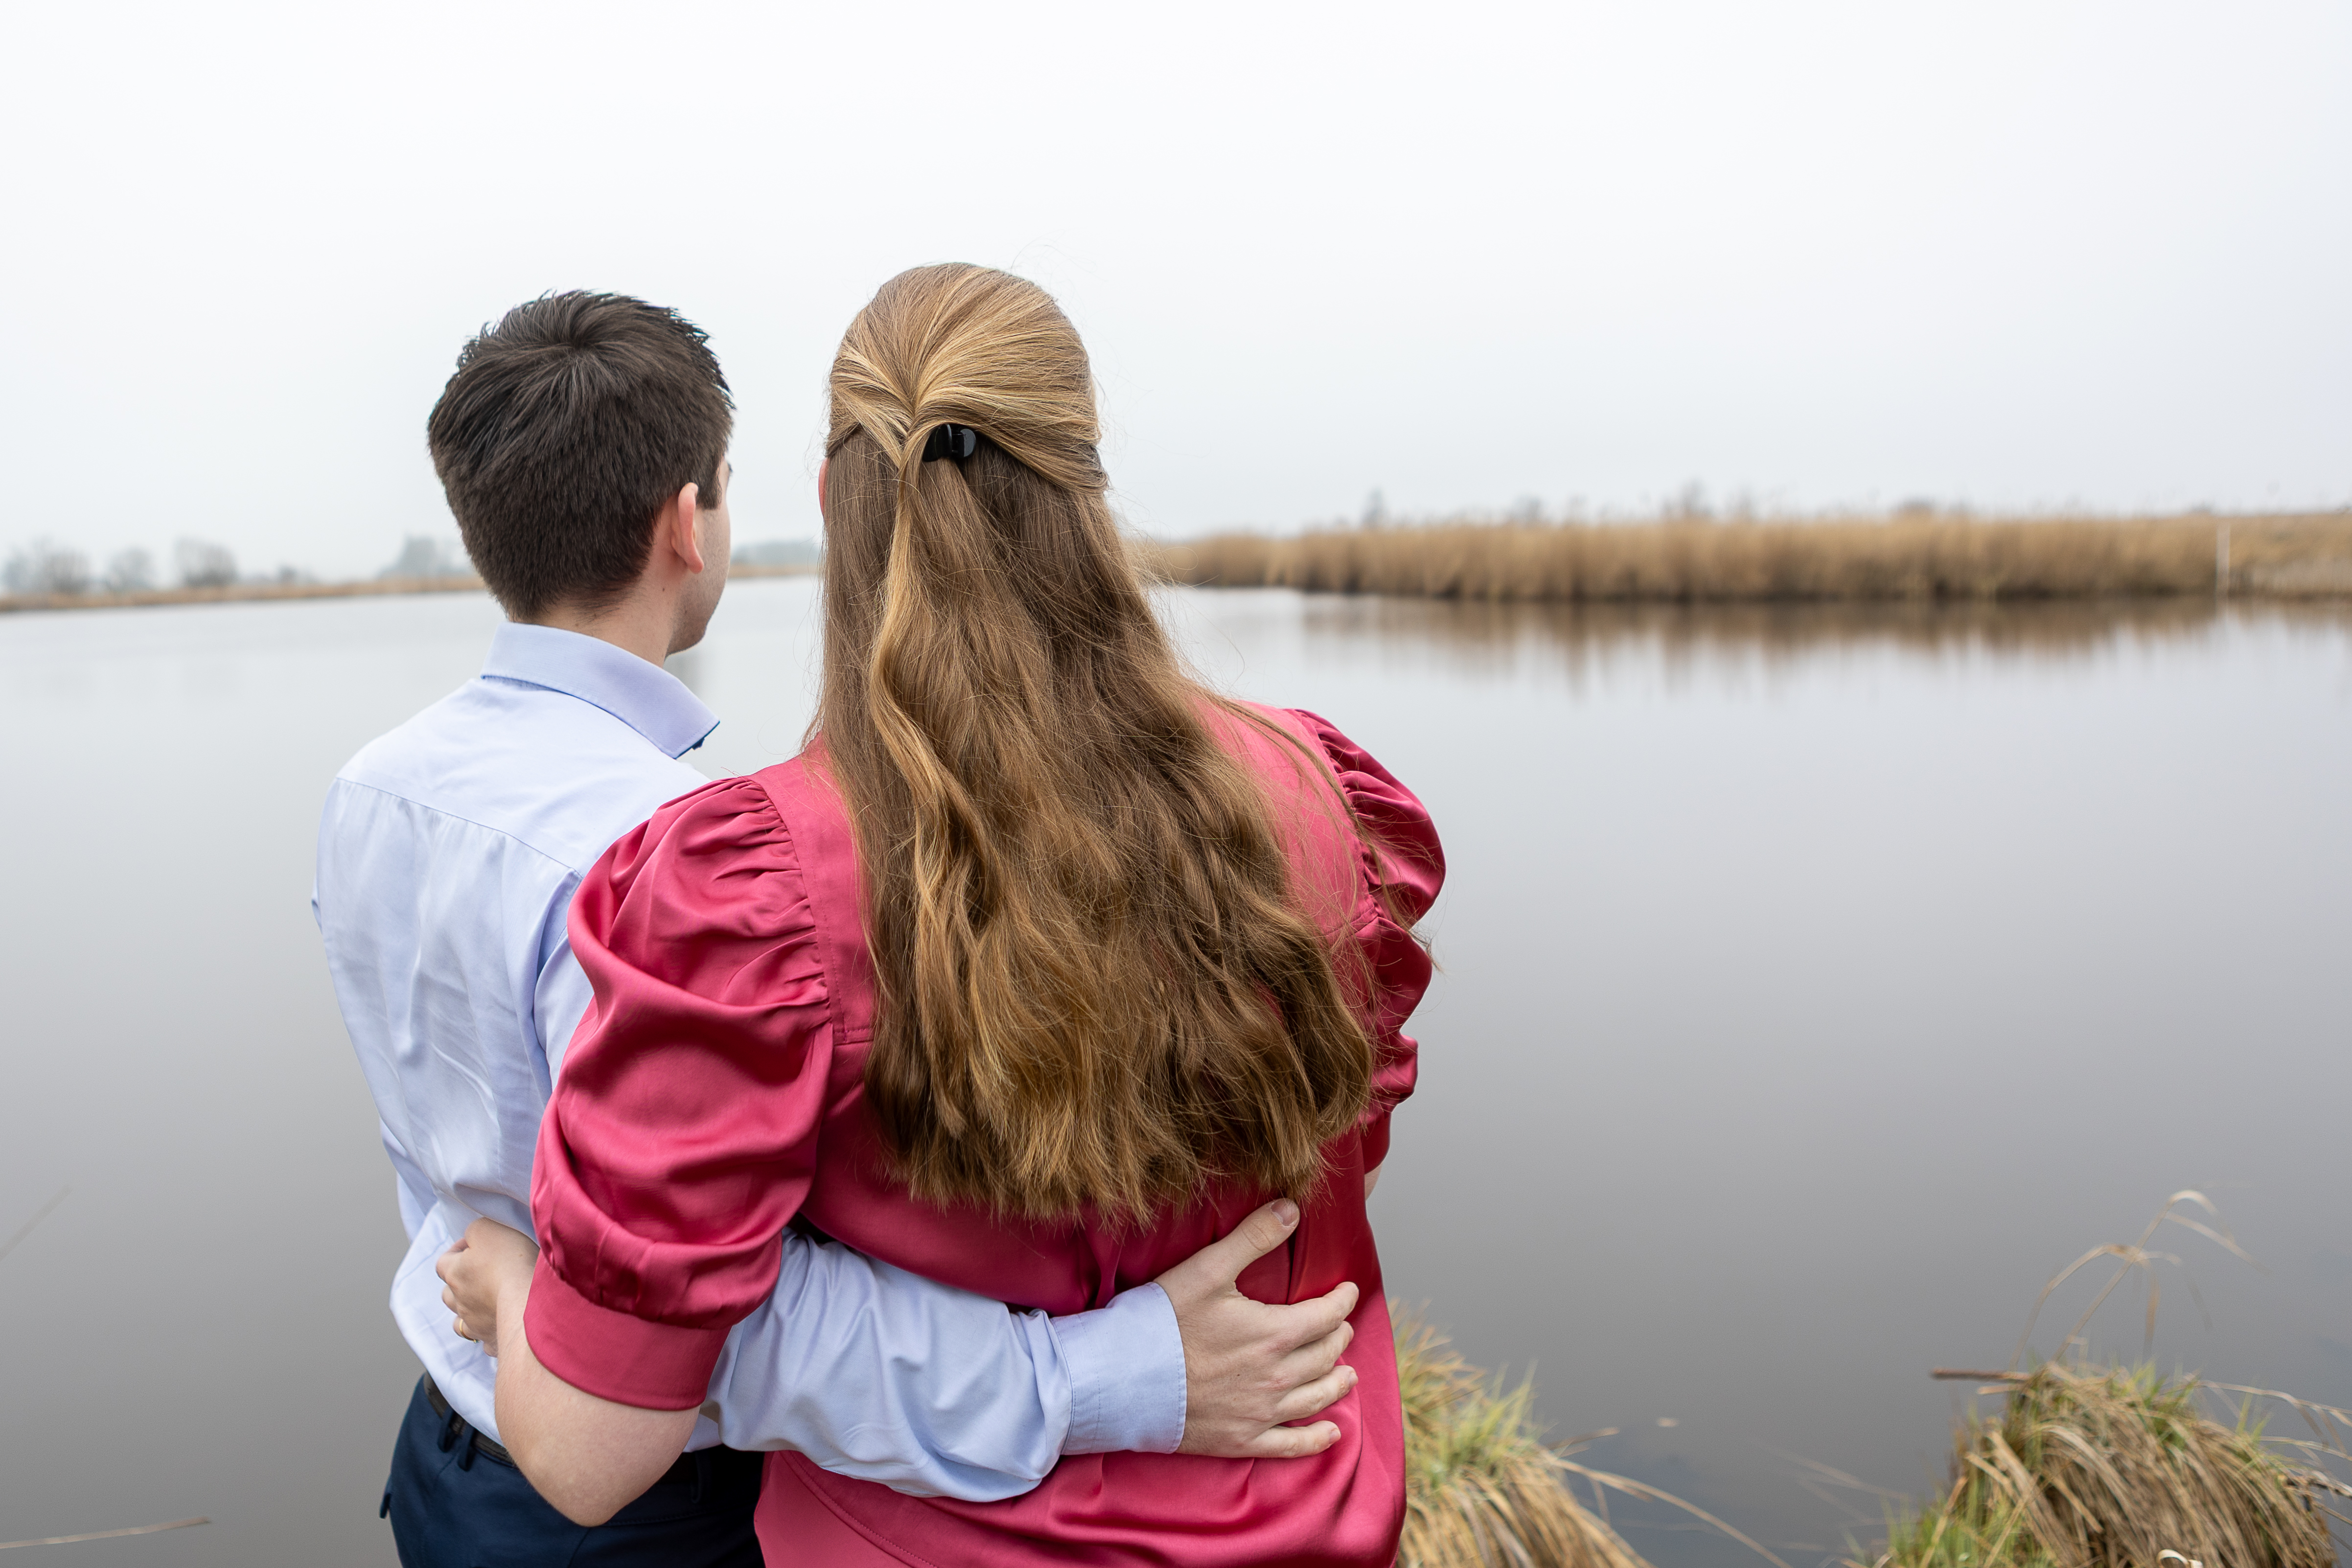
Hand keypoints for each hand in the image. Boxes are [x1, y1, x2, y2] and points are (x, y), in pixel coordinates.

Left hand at [436, 1218, 538, 1357]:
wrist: (528, 1305)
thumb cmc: (510, 1264)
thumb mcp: (488, 1229)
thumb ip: (475, 1230)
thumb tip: (472, 1237)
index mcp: (454, 1274)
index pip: (443, 1261)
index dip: (458, 1251)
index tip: (476, 1246)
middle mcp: (458, 1302)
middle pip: (449, 1293)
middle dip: (461, 1284)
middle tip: (484, 1275)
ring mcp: (474, 1325)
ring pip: (461, 1319)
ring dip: (471, 1310)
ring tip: (489, 1302)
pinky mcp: (492, 1341)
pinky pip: (485, 1339)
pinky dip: (490, 1332)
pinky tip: (503, 1325)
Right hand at [1155, 1200, 1360, 1458]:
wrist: (1122, 1379)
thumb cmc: (1162, 1321)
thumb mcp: (1207, 1269)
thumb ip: (1253, 1237)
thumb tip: (1292, 1208)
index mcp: (1274, 1333)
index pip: (1326, 1315)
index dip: (1342, 1301)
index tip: (1348, 1291)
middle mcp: (1276, 1377)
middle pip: (1325, 1355)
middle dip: (1338, 1336)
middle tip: (1341, 1326)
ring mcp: (1260, 1412)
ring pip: (1316, 1397)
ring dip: (1337, 1382)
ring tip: (1348, 1374)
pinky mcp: (1241, 1440)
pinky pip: (1291, 1444)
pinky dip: (1316, 1438)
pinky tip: (1331, 1433)